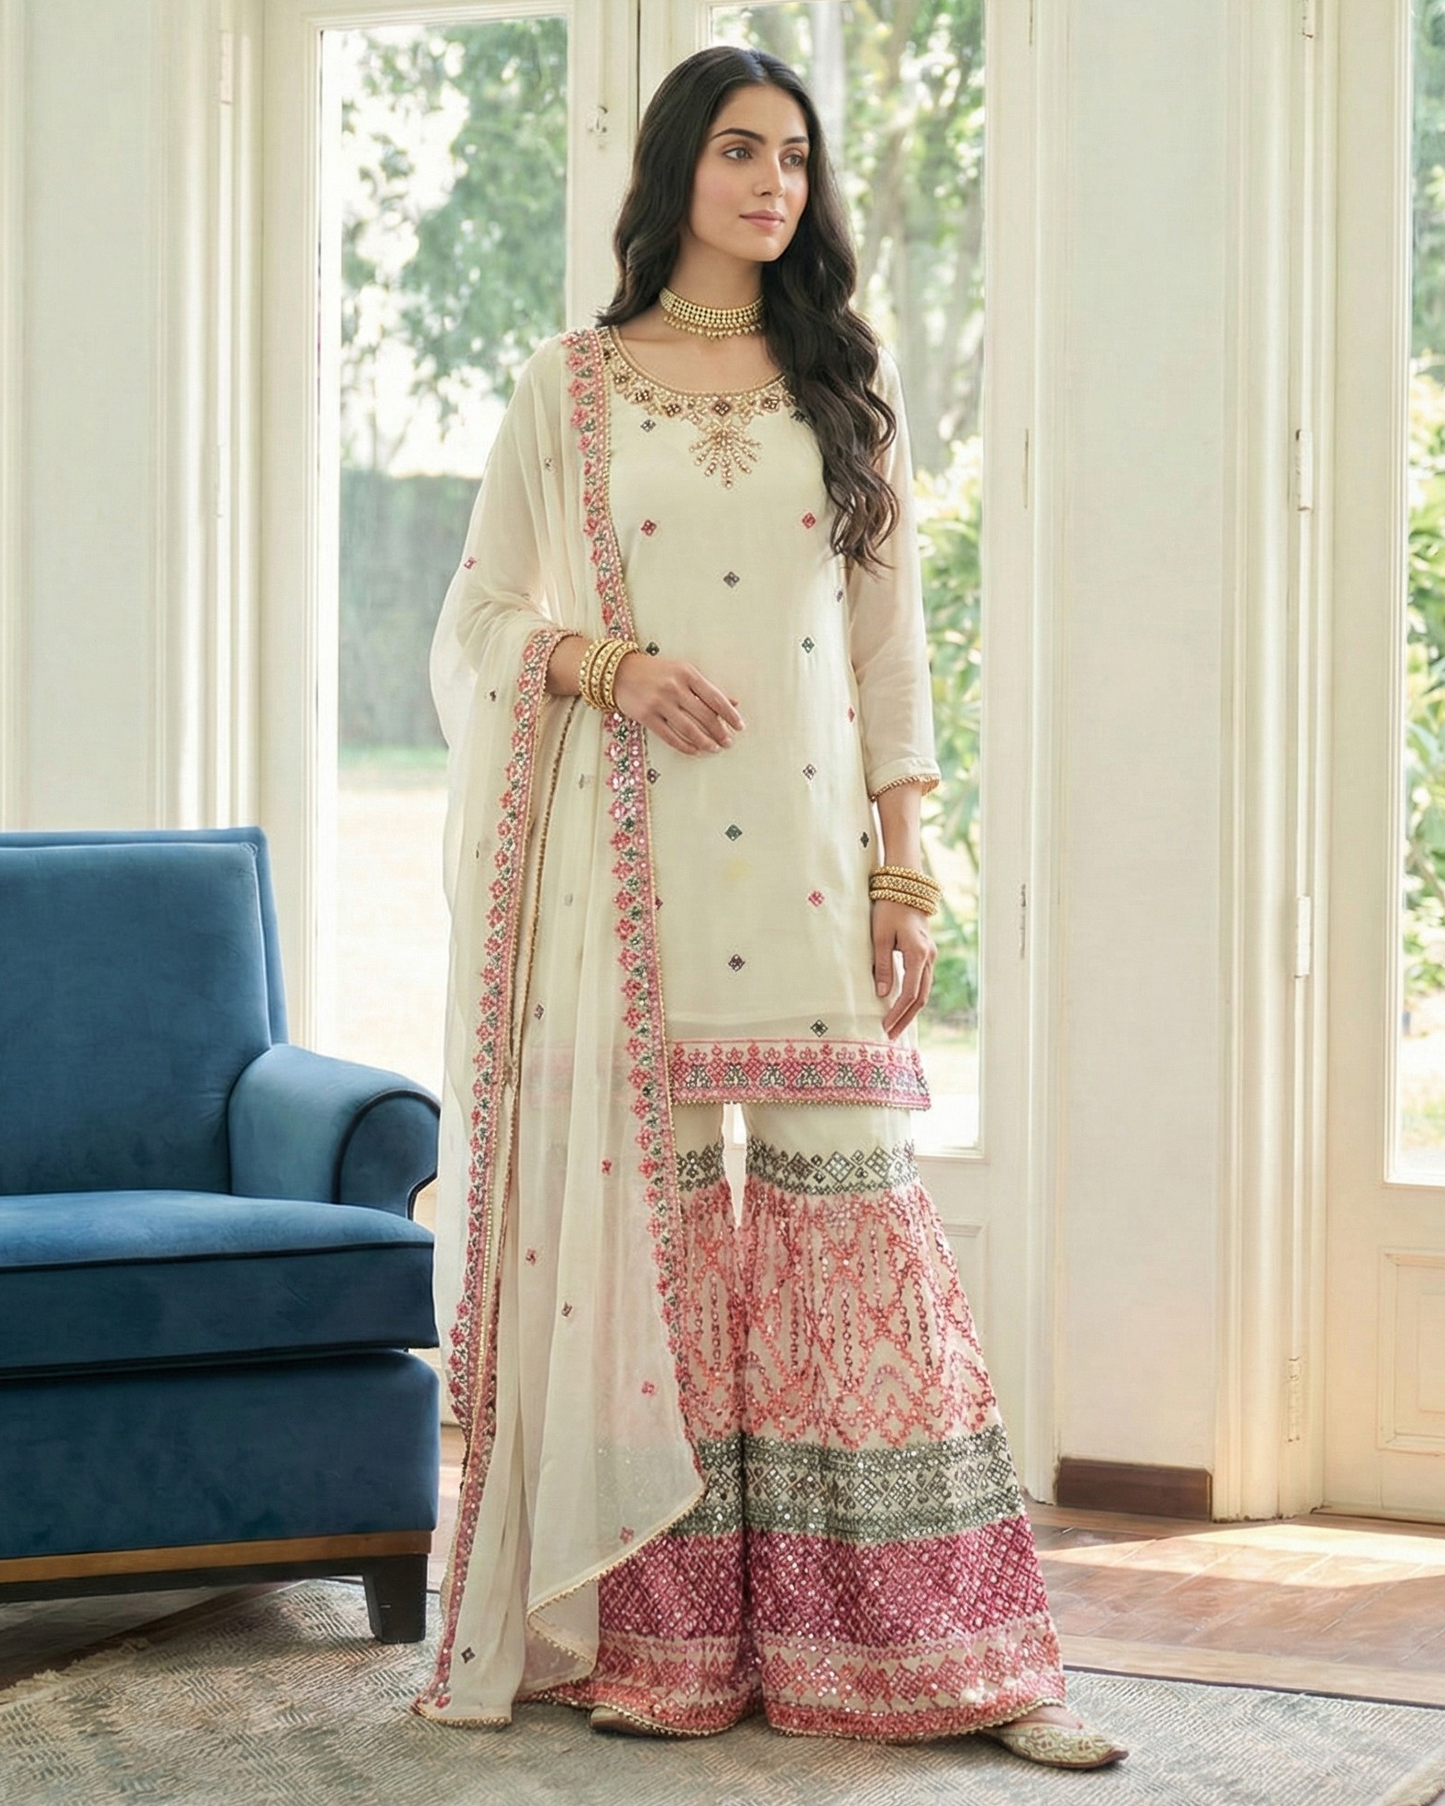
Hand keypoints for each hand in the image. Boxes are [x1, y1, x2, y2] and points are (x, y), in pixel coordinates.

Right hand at [612, 653, 744, 755]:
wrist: (619, 671)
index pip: (715, 698)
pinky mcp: (646, 716)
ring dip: (705, 742)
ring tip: (715, 748)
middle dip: (720, 732)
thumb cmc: (656, 671)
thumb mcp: (683, 671)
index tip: (740, 726)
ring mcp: (659, 703)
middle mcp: (674, 688)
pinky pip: (670, 736)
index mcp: (687, 674)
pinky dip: (685, 746)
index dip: (730, 715)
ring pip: (689, 729)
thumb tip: (733, 702)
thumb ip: (707, 688)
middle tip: (728, 742)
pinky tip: (695, 751)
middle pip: (705, 716)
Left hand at [872, 900, 935, 1038]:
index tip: (885, 1027)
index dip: (898, 1013)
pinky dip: (913, 998)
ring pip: (924, 991)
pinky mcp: (926, 954)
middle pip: (921, 998)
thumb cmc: (889, 909)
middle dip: (906, 1018)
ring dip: (910, 1010)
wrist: (905, 887)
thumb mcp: (880, 936)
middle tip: (891, 1035)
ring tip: (895, 1026)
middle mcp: (929, 958)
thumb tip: (883, 994)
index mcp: (918, 954)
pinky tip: (902, 1006)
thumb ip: (882, 966)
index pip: (910, 993)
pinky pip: (922, 982)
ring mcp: (930, 956)